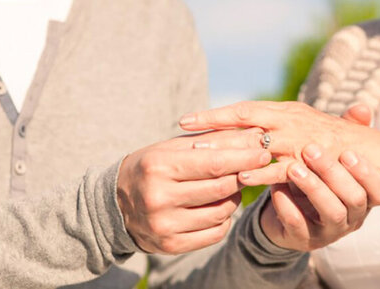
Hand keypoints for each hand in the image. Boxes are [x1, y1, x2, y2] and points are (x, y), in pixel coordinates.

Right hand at [116, 128, 270, 254]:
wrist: (115, 203)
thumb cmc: (152, 166)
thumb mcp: (175, 147)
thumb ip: (214, 140)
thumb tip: (255, 134)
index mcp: (159, 166)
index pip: (213, 163)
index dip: (244, 157)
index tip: (264, 151)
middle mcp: (158, 197)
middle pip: (220, 187)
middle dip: (244, 175)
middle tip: (255, 166)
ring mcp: (163, 225)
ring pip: (221, 212)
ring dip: (234, 197)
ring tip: (231, 185)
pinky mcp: (170, 245)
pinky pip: (214, 233)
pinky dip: (224, 218)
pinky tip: (219, 206)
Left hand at [179, 100, 378, 160]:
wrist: (375, 156)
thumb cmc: (337, 141)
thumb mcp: (306, 127)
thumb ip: (280, 126)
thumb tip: (254, 124)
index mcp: (287, 111)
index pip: (245, 110)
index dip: (216, 113)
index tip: (189, 118)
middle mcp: (291, 121)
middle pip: (244, 120)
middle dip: (213, 125)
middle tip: (183, 129)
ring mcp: (299, 141)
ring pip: (256, 142)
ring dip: (228, 147)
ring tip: (199, 153)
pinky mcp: (310, 163)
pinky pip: (280, 168)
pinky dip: (260, 172)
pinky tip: (239, 177)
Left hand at [257, 143, 379, 250]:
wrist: (289, 211)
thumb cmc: (318, 176)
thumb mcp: (331, 156)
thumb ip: (347, 134)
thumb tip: (361, 108)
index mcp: (365, 195)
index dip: (369, 173)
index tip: (348, 153)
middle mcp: (353, 215)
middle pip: (355, 198)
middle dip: (334, 173)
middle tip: (311, 150)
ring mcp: (331, 230)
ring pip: (331, 212)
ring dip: (313, 187)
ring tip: (293, 168)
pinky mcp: (305, 239)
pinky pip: (300, 226)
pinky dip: (288, 206)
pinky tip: (276, 188)